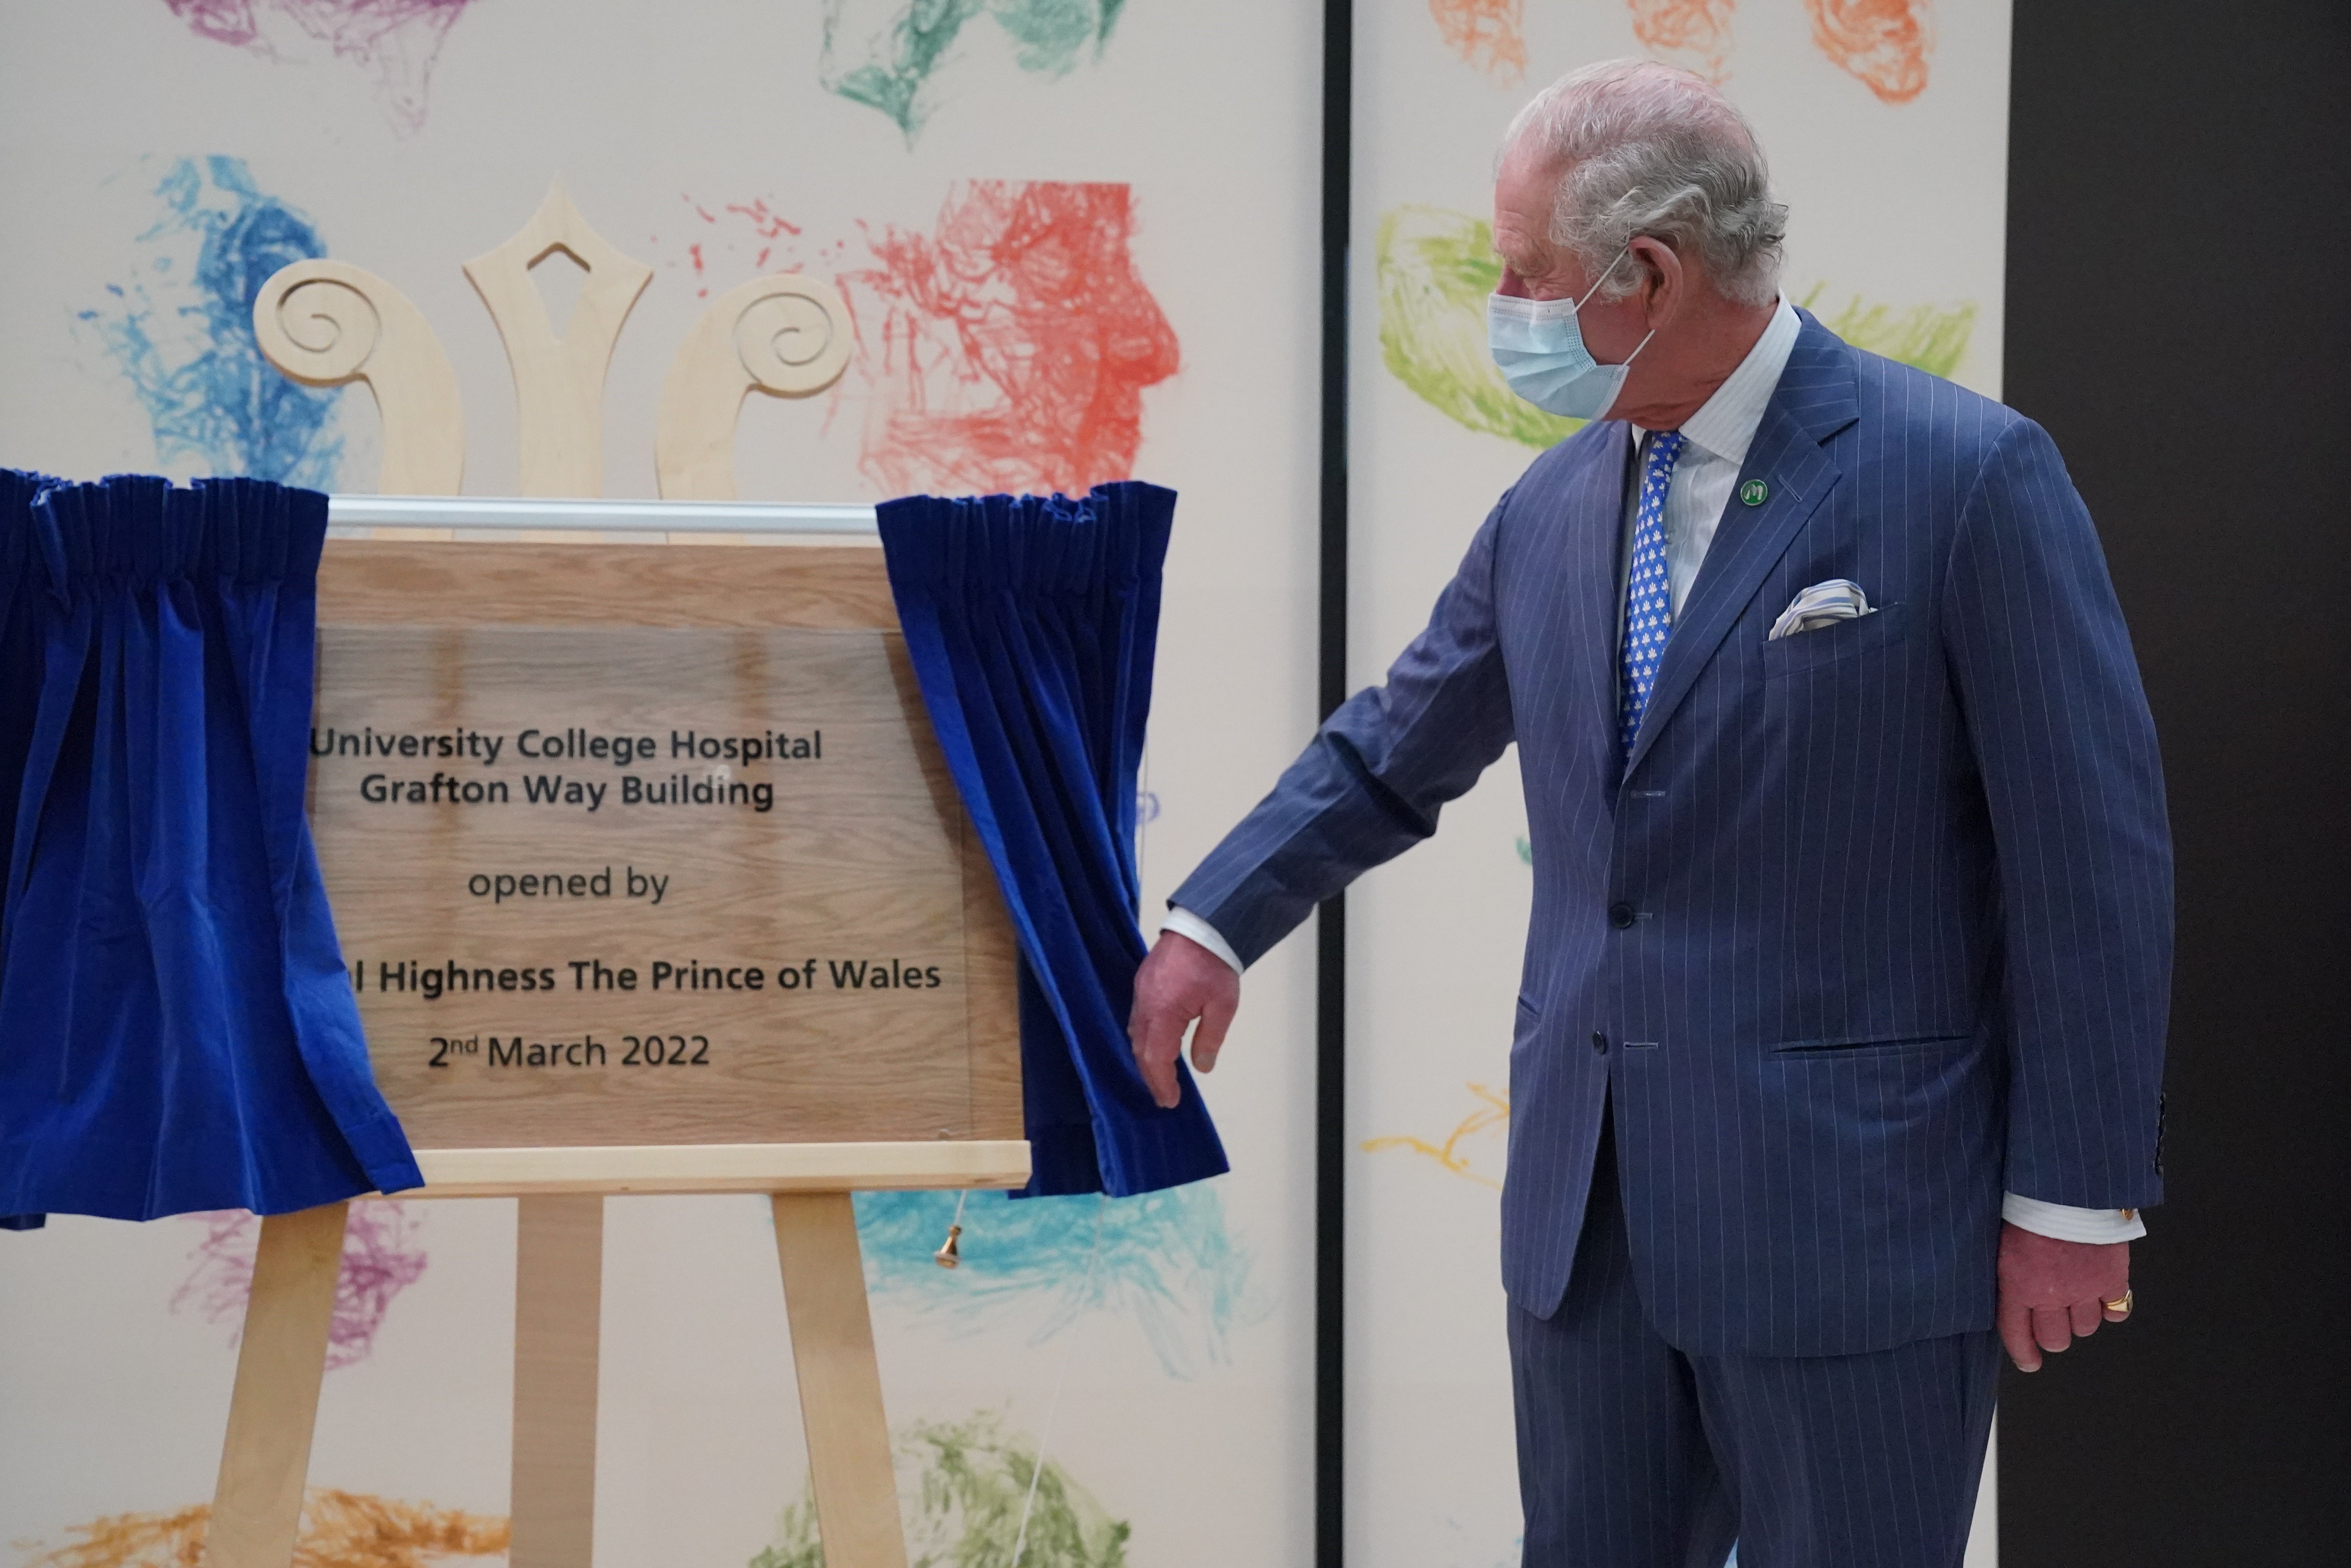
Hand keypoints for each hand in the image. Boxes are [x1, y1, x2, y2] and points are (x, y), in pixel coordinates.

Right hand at [1127, 931, 1239, 1109]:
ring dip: (1146, 1057)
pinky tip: (1156, 1043)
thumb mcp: (1223, 1006)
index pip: (1157, 1058)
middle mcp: (1145, 1005)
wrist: (1202, 925)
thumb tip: (1202, 1067)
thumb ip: (1210, 1038)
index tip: (1169, 1101)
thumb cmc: (1215, 964)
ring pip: (1135, 1034)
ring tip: (1160, 1075)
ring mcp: (1140, 993)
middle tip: (1164, 1095)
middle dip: (1151, 1076)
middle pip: (1141, 1050)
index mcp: (1164, 1013)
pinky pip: (1137, 1018)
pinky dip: (1144, 1038)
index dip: (1161, 1083)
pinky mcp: (1142, 983)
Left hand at [1997, 1221, 2132, 1372]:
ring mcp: (2084, 1289)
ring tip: (2076, 1297)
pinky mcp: (2112, 1279)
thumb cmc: (2030, 1206)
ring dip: (2080, 1318)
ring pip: (2085, 1328)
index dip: (2024, 1352)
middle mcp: (2051, 1294)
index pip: (2017, 1332)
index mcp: (2017, 1284)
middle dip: (2053, 1336)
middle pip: (2055, 1339)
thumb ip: (2011, 1274)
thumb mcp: (2004, 1241)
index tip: (2029, 1363)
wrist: (2066, 1187)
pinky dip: (2111, 1306)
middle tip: (2054, 1323)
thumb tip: (2012, 1295)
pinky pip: (2116, 1310)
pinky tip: (2103, 1294)